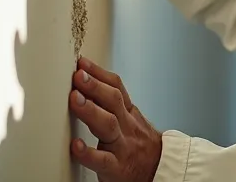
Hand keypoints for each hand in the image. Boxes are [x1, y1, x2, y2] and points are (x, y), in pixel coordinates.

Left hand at [69, 56, 163, 181]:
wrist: (160, 171)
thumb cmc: (140, 146)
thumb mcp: (132, 121)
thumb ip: (113, 105)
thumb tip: (88, 84)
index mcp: (129, 114)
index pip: (117, 88)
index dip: (100, 74)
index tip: (82, 63)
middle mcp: (127, 127)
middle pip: (113, 102)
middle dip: (95, 86)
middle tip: (78, 76)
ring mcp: (122, 147)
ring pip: (108, 125)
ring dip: (91, 110)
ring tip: (75, 99)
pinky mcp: (116, 168)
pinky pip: (103, 160)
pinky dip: (89, 153)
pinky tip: (76, 145)